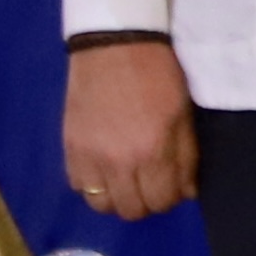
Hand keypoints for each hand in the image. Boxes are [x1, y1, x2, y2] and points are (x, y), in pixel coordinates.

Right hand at [61, 41, 199, 225]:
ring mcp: (89, 157)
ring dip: (117, 197)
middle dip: (146, 201)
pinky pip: (78, 186)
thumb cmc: (157, 76)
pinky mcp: (69, 147)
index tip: (171, 183)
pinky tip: (103, 168)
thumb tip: (185, 193)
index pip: (162, 201)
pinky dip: (92, 184)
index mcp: (153, 152)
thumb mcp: (182, 115)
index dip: (170, 197)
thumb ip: (185, 158)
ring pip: (101, 205)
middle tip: (149, 181)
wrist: (114, 45)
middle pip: (131, 210)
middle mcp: (119, 162)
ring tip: (125, 179)